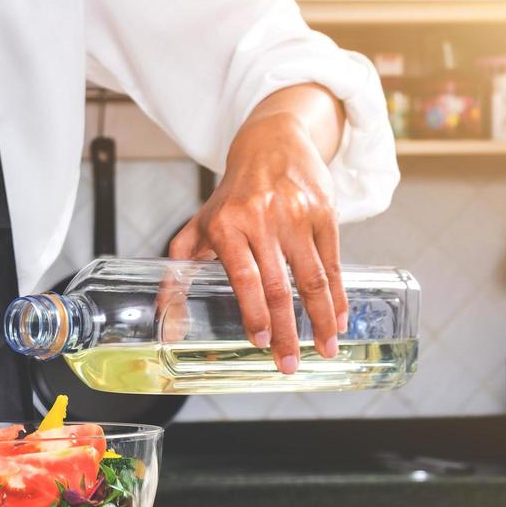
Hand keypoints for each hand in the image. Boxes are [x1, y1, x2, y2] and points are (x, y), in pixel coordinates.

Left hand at [168, 110, 346, 373]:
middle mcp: (263, 219)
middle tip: (289, 364)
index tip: (260, 341)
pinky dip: (338, 296)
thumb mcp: (198, 225)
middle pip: (279, 286)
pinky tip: (338, 319)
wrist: (271, 143)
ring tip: (323, 349)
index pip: (244, 277)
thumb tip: (167, 319)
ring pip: (313, 278)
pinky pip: (334, 263)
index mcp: (227, 225)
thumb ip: (179, 269)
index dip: (254, 312)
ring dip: (320, 320)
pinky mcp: (325, 213)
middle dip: (286, 332)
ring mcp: (297, 215)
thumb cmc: (232, 194)